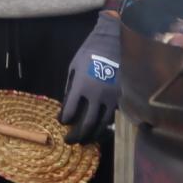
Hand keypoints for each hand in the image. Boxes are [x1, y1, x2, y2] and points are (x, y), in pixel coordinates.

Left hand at [59, 8, 124, 145]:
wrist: (115, 41)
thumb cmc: (90, 51)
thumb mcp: (74, 66)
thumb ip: (70, 86)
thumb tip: (67, 104)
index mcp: (81, 86)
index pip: (70, 111)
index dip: (64, 119)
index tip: (61, 122)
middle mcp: (96, 95)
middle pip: (86, 123)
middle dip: (76, 135)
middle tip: (70, 141)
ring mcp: (111, 98)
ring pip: (101, 124)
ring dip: (91, 135)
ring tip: (85, 140)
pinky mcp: (122, 97)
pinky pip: (111, 116)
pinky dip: (104, 125)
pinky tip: (99, 128)